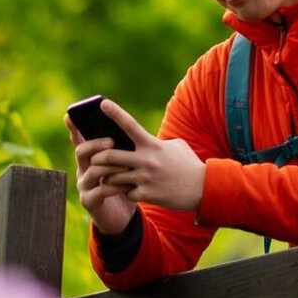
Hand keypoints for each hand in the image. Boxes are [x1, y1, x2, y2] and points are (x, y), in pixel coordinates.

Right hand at [68, 109, 137, 235]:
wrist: (122, 216)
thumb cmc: (124, 184)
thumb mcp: (124, 164)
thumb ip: (122, 149)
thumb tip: (128, 129)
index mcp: (90, 158)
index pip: (79, 139)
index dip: (74, 127)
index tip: (70, 115)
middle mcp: (83, 169)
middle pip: (82, 151)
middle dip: (96, 145)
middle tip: (112, 141)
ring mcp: (84, 186)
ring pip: (93, 171)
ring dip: (111, 166)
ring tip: (127, 166)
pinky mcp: (89, 201)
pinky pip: (100, 191)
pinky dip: (115, 186)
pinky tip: (127, 185)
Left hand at [90, 99, 205, 212]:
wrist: (204, 189)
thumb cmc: (189, 164)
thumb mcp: (176, 146)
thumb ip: (156, 143)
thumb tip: (141, 141)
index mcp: (152, 145)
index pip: (130, 125)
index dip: (115, 113)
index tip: (102, 103)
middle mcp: (146, 160)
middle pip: (110, 156)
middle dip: (98, 157)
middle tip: (94, 159)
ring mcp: (145, 178)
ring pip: (113, 177)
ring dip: (108, 177)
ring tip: (109, 177)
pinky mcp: (146, 194)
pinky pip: (126, 193)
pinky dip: (126, 192)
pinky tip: (133, 192)